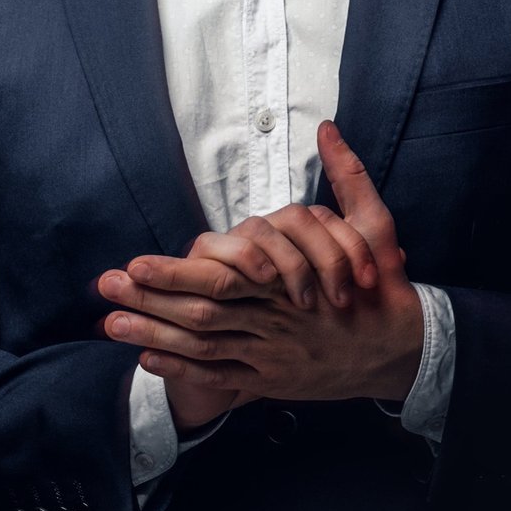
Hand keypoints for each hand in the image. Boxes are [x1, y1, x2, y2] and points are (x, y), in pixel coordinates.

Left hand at [99, 121, 422, 403]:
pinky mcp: (271, 379)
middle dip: (150, 303)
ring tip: (110, 324)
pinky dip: (182, 371)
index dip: (176, 273)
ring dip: (154, 336)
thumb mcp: (377, 226)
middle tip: (105, 290)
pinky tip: (147, 359)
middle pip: (201, 315)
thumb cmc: (385, 287)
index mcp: (291, 285)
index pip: (223, 280)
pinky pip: (220, 376)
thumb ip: (349, 178)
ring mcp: (270, 355)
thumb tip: (328, 130)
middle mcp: (274, 322)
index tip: (135, 264)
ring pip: (203, 348)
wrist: (405, 352)